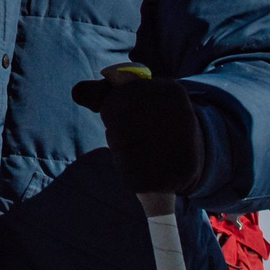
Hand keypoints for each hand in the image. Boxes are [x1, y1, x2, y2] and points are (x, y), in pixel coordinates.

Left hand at [71, 66, 204, 193]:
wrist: (192, 152)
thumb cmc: (150, 119)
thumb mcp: (132, 98)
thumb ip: (102, 93)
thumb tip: (76, 92)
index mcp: (170, 91)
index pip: (119, 98)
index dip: (109, 109)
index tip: (118, 114)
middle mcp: (181, 116)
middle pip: (119, 128)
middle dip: (114, 134)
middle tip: (127, 137)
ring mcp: (181, 147)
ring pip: (123, 153)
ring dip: (120, 156)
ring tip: (135, 152)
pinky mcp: (177, 176)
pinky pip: (131, 178)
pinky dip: (128, 175)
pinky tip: (141, 169)